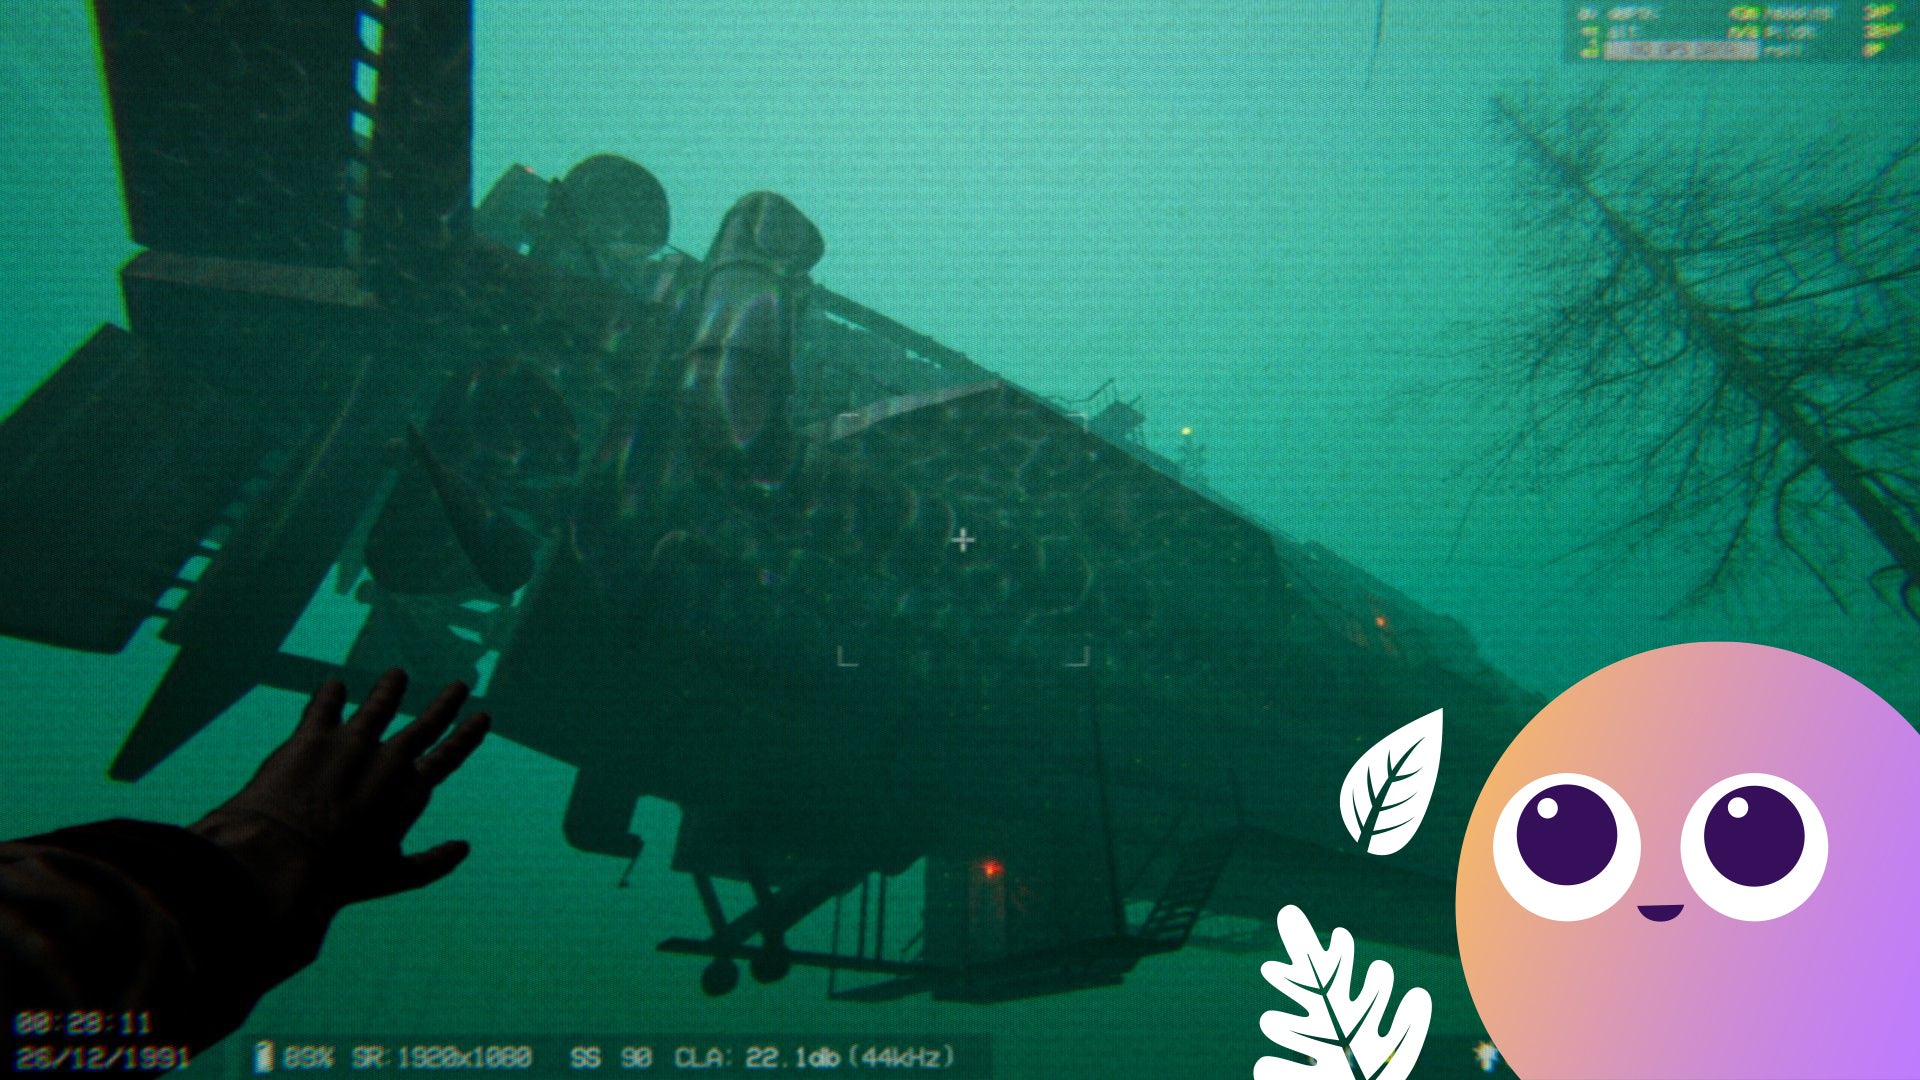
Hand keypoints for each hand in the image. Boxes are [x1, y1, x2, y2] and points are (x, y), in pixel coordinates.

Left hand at [190, 669, 489, 929]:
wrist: (283, 858)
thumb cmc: (339, 877)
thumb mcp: (392, 877)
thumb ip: (432, 864)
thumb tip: (464, 848)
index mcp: (410, 791)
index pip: (447, 757)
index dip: (466, 737)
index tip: (482, 717)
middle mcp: (388, 760)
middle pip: (423, 725)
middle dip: (443, 705)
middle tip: (459, 686)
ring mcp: (351, 743)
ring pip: (378, 706)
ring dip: (389, 689)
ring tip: (397, 675)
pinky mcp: (312, 736)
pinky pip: (324, 706)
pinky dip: (330, 695)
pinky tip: (333, 686)